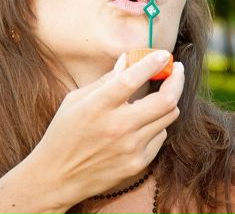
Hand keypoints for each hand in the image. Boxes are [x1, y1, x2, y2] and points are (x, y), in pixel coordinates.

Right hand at [28, 50, 183, 209]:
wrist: (57, 178)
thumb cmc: (64, 133)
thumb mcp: (75, 100)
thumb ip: (105, 80)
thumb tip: (127, 60)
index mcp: (97, 107)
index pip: (131, 79)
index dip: (151, 64)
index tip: (163, 54)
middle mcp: (117, 127)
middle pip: (165, 100)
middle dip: (177, 80)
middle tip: (176, 69)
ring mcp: (130, 148)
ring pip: (168, 116)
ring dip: (168, 100)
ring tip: (160, 93)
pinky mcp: (137, 164)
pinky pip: (160, 136)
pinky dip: (157, 124)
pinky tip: (144, 122)